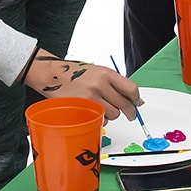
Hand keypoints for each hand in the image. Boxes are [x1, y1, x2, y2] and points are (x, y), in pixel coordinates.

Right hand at [24, 51, 140, 119]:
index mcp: (106, 74)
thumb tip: (134, 99)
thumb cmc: (74, 74)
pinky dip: (101, 118)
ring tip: (104, 107)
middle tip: (131, 114)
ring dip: (113, 114)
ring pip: (114, 114)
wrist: (53, 75)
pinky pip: (102, 119)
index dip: (136, 98)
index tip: (136, 102)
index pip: (131, 89)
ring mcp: (91, 98)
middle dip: (130, 112)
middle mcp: (100, 85)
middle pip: (124, 104)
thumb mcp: (98, 72)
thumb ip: (115, 84)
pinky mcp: (84, 109)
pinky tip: (94, 110)